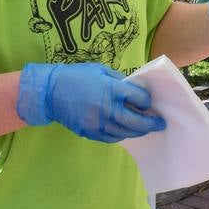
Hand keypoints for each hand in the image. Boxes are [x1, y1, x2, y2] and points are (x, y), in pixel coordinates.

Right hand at [16, 63, 164, 141]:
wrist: (49, 92)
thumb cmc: (75, 76)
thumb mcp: (100, 70)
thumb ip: (119, 80)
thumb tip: (136, 88)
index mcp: (111, 89)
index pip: (139, 98)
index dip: (146, 100)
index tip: (149, 102)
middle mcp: (107, 108)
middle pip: (136, 121)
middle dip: (151, 123)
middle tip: (159, 124)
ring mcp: (98, 123)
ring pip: (125, 133)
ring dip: (138, 131)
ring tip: (145, 128)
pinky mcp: (90, 132)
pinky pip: (111, 138)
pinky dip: (121, 135)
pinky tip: (125, 131)